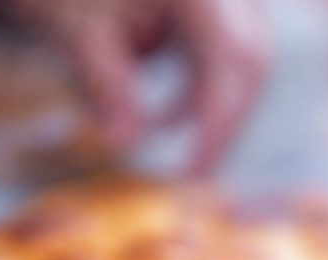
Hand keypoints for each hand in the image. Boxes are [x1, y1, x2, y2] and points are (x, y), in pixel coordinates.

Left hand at [7, 0, 268, 173]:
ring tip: (174, 143)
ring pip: (242, 55)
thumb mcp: (77, 30)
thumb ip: (106, 85)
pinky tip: (169, 115)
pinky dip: (201, 86)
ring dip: (212, 104)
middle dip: (224, 119)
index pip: (231, 57)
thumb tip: (126, 142)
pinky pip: (225, 48)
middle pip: (250, 58)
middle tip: (195, 175)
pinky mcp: (212, 5)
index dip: (219, 122)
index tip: (194, 174)